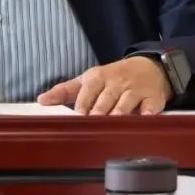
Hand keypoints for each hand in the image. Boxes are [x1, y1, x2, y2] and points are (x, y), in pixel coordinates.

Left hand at [37, 57, 171, 114]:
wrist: (149, 67)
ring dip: (119, 114)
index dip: (83, 104)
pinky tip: (143, 120)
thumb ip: (66, 91)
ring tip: (112, 126)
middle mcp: (117, 83)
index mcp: (98, 77)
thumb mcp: (89, 80)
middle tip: (92, 125)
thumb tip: (41, 100)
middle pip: (106, 99)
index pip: (88, 90)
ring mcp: (135, 91)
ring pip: (126, 104)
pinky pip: (150, 107)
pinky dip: (147, 114)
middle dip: (99, 112)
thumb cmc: (113, 78)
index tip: (77, 117)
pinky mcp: (153, 99)